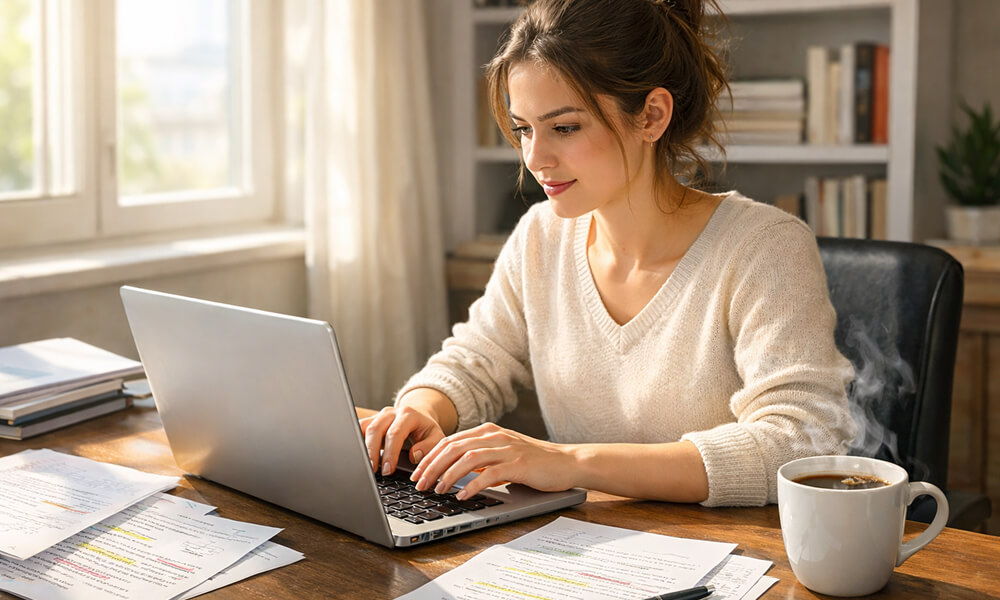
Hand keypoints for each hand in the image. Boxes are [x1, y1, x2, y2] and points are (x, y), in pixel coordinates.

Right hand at [359, 404, 445, 475]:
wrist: (418, 417)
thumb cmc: (426, 431)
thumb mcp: (436, 437)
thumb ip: (429, 447)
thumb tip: (414, 455)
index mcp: (408, 415)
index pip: (395, 433)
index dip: (390, 452)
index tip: (388, 470)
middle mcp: (391, 412)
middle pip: (375, 429)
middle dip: (372, 452)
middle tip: (372, 471)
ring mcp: (378, 415)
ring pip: (364, 428)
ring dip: (361, 447)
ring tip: (362, 466)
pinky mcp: (369, 421)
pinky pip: (358, 428)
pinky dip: (355, 441)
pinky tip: (355, 455)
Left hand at [409, 423, 576, 499]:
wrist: (568, 462)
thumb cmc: (535, 461)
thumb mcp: (503, 454)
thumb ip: (481, 458)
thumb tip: (454, 472)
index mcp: (488, 431)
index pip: (450, 441)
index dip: (430, 456)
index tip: (416, 472)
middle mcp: (495, 436)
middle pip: (454, 448)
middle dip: (432, 466)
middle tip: (419, 484)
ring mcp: (507, 449)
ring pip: (468, 459)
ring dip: (448, 475)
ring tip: (437, 490)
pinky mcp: (519, 464)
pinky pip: (490, 474)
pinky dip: (473, 485)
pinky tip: (463, 496)